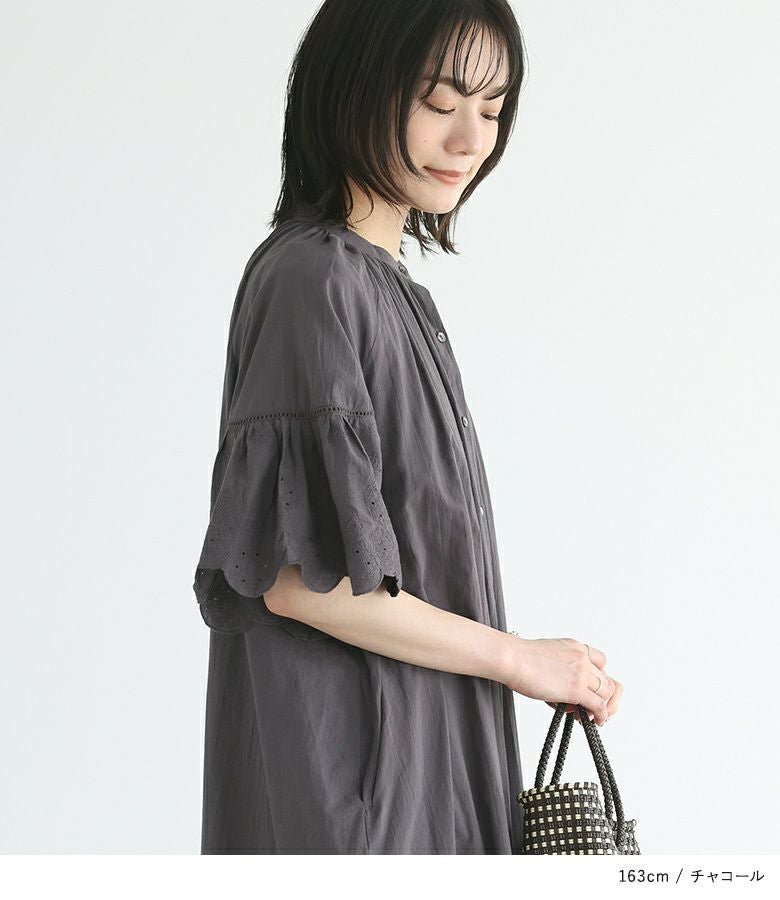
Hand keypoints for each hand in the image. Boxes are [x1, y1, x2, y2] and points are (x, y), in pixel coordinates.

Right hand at [503, 635, 621, 725]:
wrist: (511, 658)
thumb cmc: (519, 658)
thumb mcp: (547, 656)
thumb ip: (560, 670)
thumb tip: (564, 694)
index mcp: (575, 647)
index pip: (601, 662)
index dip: (599, 678)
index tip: (591, 690)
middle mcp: (582, 657)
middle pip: (607, 680)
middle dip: (603, 697)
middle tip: (592, 709)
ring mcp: (581, 672)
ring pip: (607, 694)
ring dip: (603, 708)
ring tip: (591, 717)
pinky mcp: (576, 689)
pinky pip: (599, 706)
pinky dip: (601, 716)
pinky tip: (595, 722)